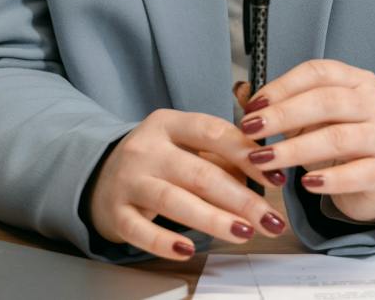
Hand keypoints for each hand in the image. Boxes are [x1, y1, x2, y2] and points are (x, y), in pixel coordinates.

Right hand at [88, 108, 287, 259]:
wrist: (98, 176)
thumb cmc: (155, 162)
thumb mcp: (183, 145)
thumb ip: (220, 154)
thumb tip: (266, 171)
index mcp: (168, 124)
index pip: (212, 132)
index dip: (247, 154)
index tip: (276, 176)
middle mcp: (146, 149)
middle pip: (199, 172)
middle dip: (241, 198)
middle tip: (270, 219)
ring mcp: (128, 180)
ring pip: (173, 201)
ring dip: (213, 219)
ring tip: (243, 233)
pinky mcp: (115, 213)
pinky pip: (140, 230)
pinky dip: (164, 242)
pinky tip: (187, 250)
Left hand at [237, 59, 374, 223]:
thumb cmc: (340, 142)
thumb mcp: (310, 119)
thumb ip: (278, 104)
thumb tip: (241, 90)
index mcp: (355, 80)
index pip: (317, 73)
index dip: (282, 87)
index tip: (252, 106)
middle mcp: (374, 103)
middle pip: (326, 102)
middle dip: (283, 115)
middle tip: (250, 129)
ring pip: (338, 138)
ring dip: (295, 149)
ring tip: (265, 159)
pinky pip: (357, 174)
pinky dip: (330, 180)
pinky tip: (305, 183)